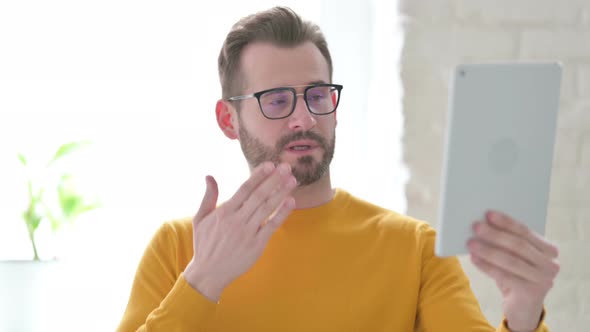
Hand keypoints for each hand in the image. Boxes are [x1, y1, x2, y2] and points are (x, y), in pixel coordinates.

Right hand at [183, 162, 296, 301]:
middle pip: (258, 196)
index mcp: (224, 212)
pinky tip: (291, 202)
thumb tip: (209, 176)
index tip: (270, 164)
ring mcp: (247, 232)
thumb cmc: (205, 244)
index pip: (244, 189)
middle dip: (273, 180)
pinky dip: (282, 213)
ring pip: (267, 208)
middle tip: (286, 167)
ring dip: (281, 193)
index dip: (258, 176)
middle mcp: (236, 220)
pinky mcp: (256, 245)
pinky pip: (272, 226)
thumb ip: (208, 197)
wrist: (209, 273)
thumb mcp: (200, 219)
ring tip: (292, 180)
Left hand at [468, 211, 559, 331]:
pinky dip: (487, 266)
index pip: (525, 231)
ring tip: (471, 242)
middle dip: (495, 234)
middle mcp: (552, 264)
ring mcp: (544, 280)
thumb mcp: (515, 256)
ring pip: (511, 260)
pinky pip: (505, 276)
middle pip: (518, 245)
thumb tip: (483, 223)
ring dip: (488, 250)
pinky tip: (474, 258)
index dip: (506, 222)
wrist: (522, 306)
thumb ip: (507, 242)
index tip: (488, 213)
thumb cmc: (515, 274)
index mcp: (550, 249)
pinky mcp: (532, 293)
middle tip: (476, 226)